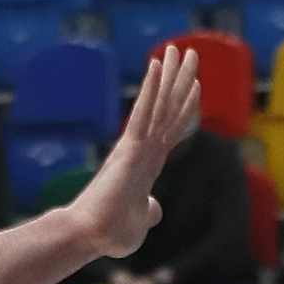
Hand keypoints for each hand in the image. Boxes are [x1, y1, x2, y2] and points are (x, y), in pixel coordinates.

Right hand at [67, 43, 200, 260]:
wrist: (89, 236)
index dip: (186, 105)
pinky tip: (158, 64)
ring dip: (171, 74)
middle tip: (190, 50)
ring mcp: (137, 145)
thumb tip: (155, 209)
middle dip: (180, 79)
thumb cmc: (110, 233)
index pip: (172, 128)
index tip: (194, 83)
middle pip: (168, 107)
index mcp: (147, 164)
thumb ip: (149, 212)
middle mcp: (142, 149)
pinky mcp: (129, 147)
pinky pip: (145, 111)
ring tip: (179, 47)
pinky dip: (152, 87)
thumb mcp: (140, 223)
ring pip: (160, 103)